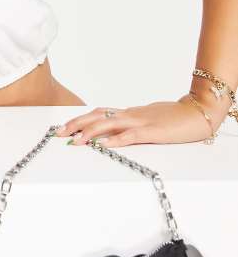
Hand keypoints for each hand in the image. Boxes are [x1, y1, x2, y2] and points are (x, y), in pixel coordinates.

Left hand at [55, 100, 215, 146]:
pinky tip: (104, 145)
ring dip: (90, 132)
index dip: (80, 119)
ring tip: (75, 140)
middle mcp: (130, 114)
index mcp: (129, 113)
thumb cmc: (173, 118)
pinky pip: (131, 135)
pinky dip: (116, 140)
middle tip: (59, 133)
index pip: (99, 113)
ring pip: (110, 123)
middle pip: (97, 116)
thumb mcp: (148, 119)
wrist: (197, 112)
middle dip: (76, 124)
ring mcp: (141, 121)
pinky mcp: (153, 132)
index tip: (63, 127)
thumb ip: (132, 124)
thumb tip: (115, 131)